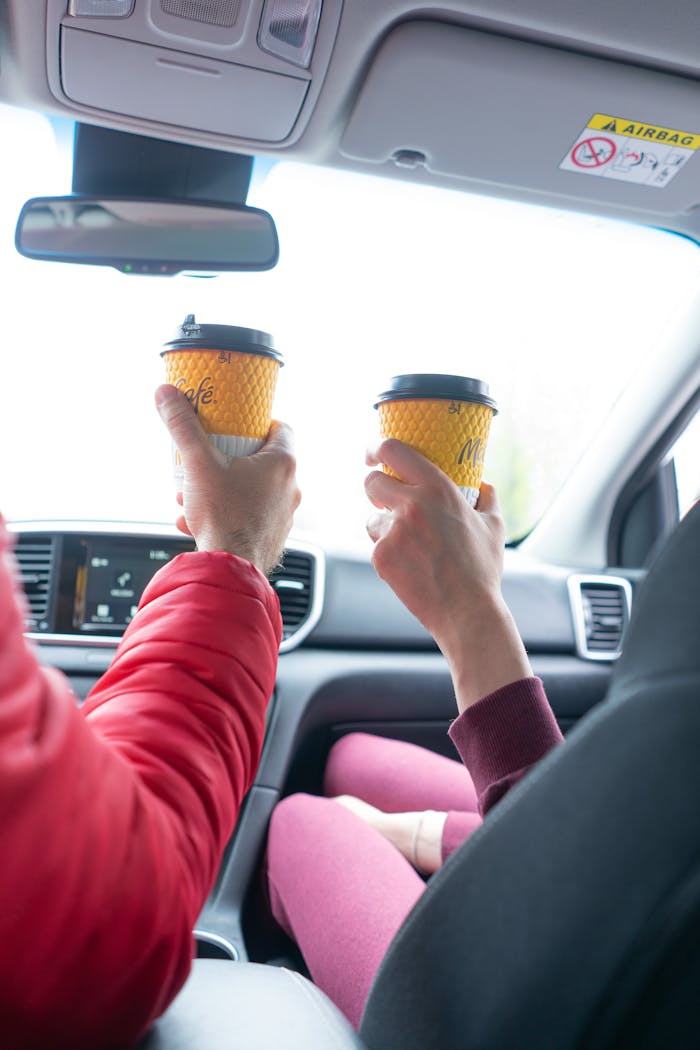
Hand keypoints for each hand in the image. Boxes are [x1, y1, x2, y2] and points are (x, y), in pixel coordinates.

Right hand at [155, 384, 300, 575]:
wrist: (229, 568)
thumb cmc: (224, 516)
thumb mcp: (198, 463)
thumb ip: (182, 426)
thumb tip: (167, 393)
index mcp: (283, 463)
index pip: (281, 428)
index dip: (259, 422)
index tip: (238, 423)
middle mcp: (291, 488)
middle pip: (262, 460)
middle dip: (229, 457)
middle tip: (208, 457)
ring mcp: (284, 515)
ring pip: (252, 490)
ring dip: (222, 487)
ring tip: (194, 492)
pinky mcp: (272, 536)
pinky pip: (248, 516)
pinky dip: (225, 513)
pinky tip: (196, 519)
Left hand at [364, 439, 530, 709]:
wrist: (467, 612)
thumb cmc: (482, 570)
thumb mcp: (494, 526)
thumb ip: (487, 498)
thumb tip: (483, 484)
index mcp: (438, 489)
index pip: (394, 451)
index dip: (377, 448)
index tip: (374, 452)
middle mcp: (412, 505)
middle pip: (371, 482)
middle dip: (375, 488)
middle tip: (386, 499)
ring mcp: (393, 532)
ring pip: (372, 518)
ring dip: (384, 526)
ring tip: (410, 544)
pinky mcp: (381, 556)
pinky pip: (376, 545)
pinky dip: (388, 552)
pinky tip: (410, 565)